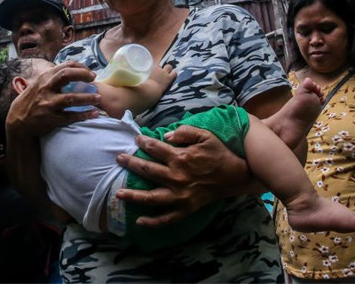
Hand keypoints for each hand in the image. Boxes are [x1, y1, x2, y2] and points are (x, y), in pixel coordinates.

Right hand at [6, 61, 100, 137]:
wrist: (18, 122)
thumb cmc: (30, 101)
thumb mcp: (37, 84)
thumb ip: (51, 77)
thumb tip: (69, 69)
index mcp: (44, 78)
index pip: (65, 66)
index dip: (80, 67)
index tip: (89, 71)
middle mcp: (46, 89)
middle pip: (67, 76)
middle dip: (83, 75)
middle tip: (94, 79)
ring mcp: (49, 104)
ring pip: (71, 98)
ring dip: (87, 98)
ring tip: (99, 97)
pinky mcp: (52, 119)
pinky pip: (71, 116)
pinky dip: (84, 115)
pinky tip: (94, 113)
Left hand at [114, 125, 249, 227]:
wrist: (235, 176)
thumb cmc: (219, 154)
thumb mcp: (205, 135)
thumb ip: (185, 132)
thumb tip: (166, 136)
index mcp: (180, 158)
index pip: (155, 149)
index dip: (143, 142)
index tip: (136, 140)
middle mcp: (176, 178)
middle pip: (147, 170)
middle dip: (131, 163)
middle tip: (119, 159)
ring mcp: (180, 196)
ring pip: (151, 197)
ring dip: (133, 195)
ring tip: (118, 193)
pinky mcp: (186, 209)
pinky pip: (167, 218)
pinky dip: (153, 222)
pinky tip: (139, 221)